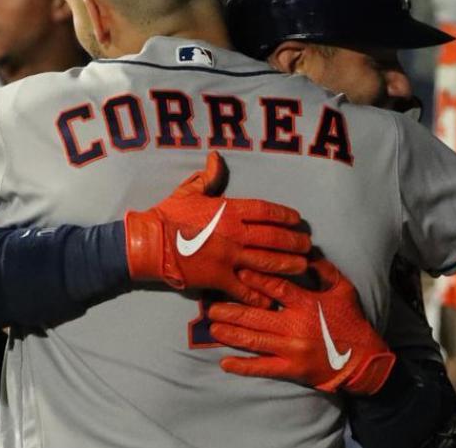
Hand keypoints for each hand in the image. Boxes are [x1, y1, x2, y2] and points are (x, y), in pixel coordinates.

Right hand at [124, 152, 310, 307]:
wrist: (148, 243)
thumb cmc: (168, 215)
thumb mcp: (189, 191)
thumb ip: (208, 176)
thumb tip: (216, 156)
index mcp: (228, 211)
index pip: (266, 211)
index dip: (285, 215)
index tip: (297, 220)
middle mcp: (233, 234)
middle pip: (273, 238)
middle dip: (294, 242)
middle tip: (307, 245)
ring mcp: (228, 258)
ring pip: (266, 263)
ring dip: (287, 266)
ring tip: (301, 267)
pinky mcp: (219, 278)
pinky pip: (245, 289)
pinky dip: (260, 295)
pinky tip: (273, 298)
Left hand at [207, 258, 395, 394]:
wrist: (363, 359)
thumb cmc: (351, 320)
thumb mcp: (343, 289)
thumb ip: (324, 270)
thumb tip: (305, 252)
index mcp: (307, 304)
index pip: (275, 289)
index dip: (254, 280)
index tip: (236, 272)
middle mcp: (295, 327)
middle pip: (256, 316)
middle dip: (230, 310)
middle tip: (210, 306)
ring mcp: (292, 350)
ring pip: (254, 341)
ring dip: (230, 334)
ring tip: (212, 327)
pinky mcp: (291, 370)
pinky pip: (262, 368)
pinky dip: (242, 366)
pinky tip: (225, 363)